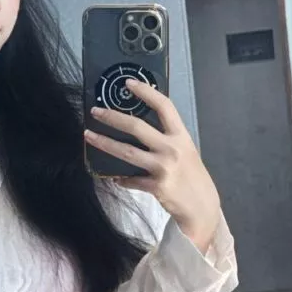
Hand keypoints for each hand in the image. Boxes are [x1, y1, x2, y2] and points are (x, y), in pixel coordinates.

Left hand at [84, 78, 220, 252]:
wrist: (202, 208)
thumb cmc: (193, 178)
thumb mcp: (186, 152)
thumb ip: (167, 140)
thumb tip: (141, 129)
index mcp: (181, 136)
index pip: (164, 106)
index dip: (146, 92)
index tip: (129, 83)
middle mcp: (172, 149)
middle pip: (137, 127)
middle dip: (113, 117)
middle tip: (95, 111)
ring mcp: (164, 168)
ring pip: (127, 152)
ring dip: (105, 143)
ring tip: (88, 136)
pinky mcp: (156, 186)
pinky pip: (131, 180)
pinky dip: (121, 179)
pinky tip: (114, 178)